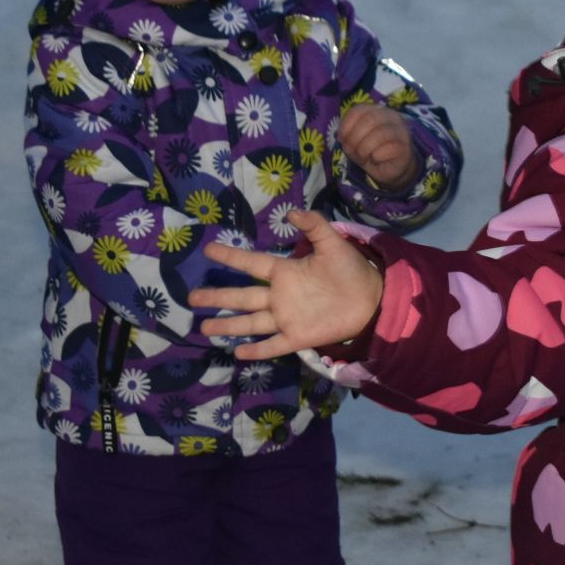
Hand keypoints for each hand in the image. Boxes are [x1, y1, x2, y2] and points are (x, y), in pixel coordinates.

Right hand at [192, 210, 383, 359]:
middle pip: (242, 297)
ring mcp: (287, 318)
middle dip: (217, 296)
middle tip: (191, 297)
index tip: (208, 251)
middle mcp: (280, 296)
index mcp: (285, 271)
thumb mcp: (333, 242)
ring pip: (251, 322)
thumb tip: (292, 212)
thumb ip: (314, 225)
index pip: (252, 263)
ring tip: (205, 326)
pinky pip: (274, 344)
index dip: (231, 257)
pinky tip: (238, 352)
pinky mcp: (299, 337)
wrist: (372, 298)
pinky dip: (257, 349)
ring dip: (228, 324)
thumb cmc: (350, 269)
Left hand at [338, 103, 418, 190]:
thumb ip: (349, 134)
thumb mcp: (356, 141)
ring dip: (364, 149)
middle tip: (352, 151)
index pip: (359, 110)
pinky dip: (376, 157)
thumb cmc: (373, 151)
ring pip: (379, 134)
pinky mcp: (405, 147)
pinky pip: (387, 149)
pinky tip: (375, 160)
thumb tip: (342, 136)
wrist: (393, 168)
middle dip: (355, 138)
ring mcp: (401, 131)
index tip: (342, 138)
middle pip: (370, 120)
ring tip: (363, 157)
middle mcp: (391, 116)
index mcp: (377, 110)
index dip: (347, 125)